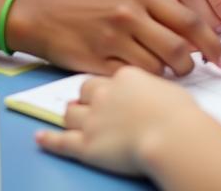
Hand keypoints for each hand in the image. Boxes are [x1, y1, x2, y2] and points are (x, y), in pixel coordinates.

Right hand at [10, 0, 220, 75]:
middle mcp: (131, 14)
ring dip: (170, 76)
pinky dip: (145, 84)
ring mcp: (114, 39)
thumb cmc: (93, 8)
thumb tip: (198, 34)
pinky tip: (145, 81)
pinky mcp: (100, 63)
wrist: (49, 17)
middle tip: (197, 71)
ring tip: (170, 75)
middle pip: (179, 47)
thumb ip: (159, 11)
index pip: (189, 19)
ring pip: (159, 67)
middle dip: (194, 65)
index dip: (212, 42)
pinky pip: (134, 80)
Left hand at [37, 68, 201, 176]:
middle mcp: (104, 93)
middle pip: (87, 90)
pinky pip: (62, 141)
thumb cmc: (180, 114)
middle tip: (93, 102)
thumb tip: (160, 92)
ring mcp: (93, 119)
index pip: (109, 76)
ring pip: (72, 112)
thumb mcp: (172, 88)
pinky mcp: (87, 145)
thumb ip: (157, 86)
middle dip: (88, 97)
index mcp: (125, 76)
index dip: (110, 84)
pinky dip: (50, 139)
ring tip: (73, 116)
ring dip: (73, 115)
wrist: (171, 136)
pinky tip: (40, 137)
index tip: (113, 89)